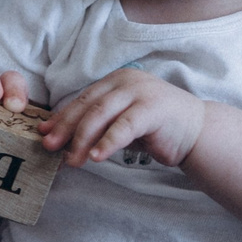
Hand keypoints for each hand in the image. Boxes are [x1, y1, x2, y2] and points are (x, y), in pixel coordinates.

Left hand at [42, 67, 206, 166]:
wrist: (197, 132)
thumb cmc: (155, 129)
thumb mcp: (120, 123)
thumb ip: (94, 125)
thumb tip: (55, 136)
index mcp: (115, 81)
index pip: (82, 100)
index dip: (61, 118)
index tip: (43, 134)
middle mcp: (126, 81)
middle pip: (87, 106)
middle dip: (66, 129)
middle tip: (50, 148)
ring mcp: (140, 92)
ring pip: (101, 115)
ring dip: (83, 140)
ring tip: (72, 160)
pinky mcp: (153, 108)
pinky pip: (123, 127)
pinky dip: (107, 142)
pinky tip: (96, 157)